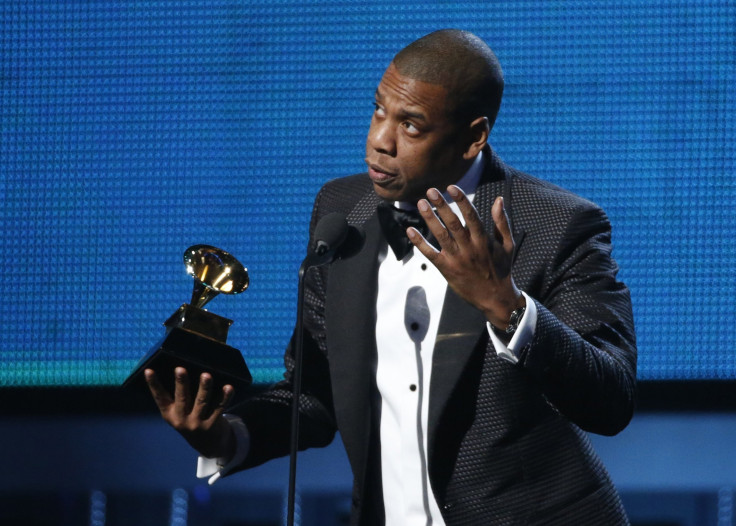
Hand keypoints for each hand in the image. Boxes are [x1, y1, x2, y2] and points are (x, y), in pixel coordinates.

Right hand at [145, 367, 234, 458]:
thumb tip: (182, 370)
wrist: (208, 445)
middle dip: (181, 383)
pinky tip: (228, 387)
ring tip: (206, 375)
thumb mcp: (179, 414)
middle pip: (182, 398)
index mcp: (170, 414)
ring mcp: (197, 423)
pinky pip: (220, 408)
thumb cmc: (191, 420)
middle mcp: (182, 419)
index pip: (160, 397)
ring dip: (204, 388)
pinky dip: (225, 397)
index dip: (154, 384)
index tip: (149, 371)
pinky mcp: (212, 424)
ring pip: (202, 402)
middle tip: (180, 369)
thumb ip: (179, 398)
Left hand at [407, 185, 524, 328]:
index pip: (471, 216)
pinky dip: (420, 243)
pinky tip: (410, 231)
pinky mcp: (447, 270)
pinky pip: (431, 254)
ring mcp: (457, 259)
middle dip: (442, 206)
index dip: (461, 200)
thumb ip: (502, 222)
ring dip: (430, 219)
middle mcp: (470, 248)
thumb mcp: (507, 244)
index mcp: (484, 240)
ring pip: (441, 236)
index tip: (451, 187)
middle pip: (453, 223)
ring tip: (420, 203)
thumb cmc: (502, 268)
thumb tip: (499, 199)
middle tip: (430, 190)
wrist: (496, 298)